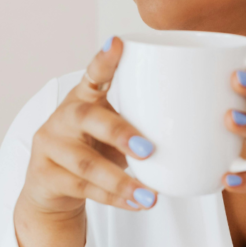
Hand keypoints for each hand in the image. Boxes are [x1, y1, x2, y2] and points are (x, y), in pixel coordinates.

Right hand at [20, 36, 158, 216]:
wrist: (51, 186)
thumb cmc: (95, 148)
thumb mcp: (113, 128)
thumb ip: (141, 121)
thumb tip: (200, 126)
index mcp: (84, 97)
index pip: (93, 73)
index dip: (105, 59)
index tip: (118, 43)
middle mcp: (64, 116)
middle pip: (88, 118)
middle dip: (119, 133)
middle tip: (149, 149)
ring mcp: (50, 146)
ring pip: (86, 164)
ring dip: (122, 181)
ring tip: (151, 196)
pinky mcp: (45, 176)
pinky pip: (83, 189)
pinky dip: (114, 199)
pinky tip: (137, 204)